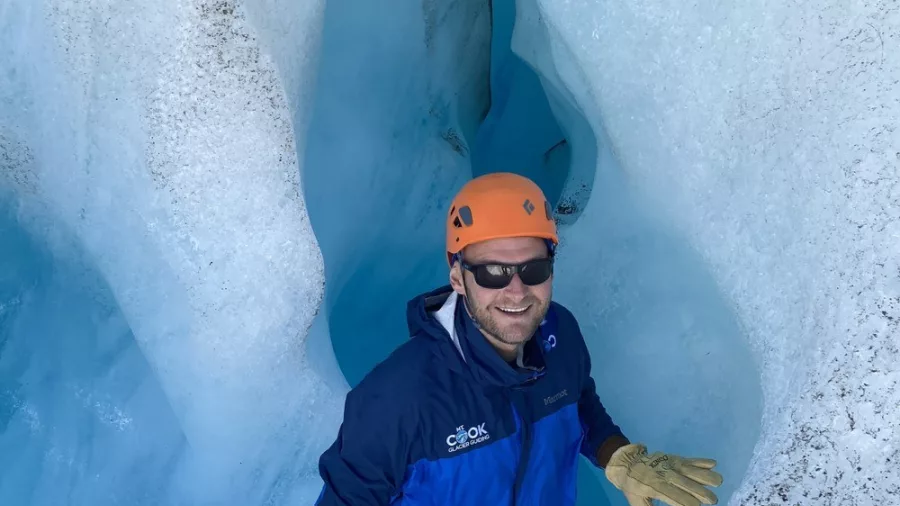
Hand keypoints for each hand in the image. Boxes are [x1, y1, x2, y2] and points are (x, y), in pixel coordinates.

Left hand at [605, 443, 722, 505]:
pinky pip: (689, 459)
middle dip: (701, 492)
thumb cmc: (632, 486)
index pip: (674, 497)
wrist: (626, 462)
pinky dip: (701, 461)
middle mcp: (666, 475)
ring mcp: (671, 465)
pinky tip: (713, 464)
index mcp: (656, 487)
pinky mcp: (675, 458)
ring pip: (691, 469)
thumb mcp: (637, 502)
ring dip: (705, 475)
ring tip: (718, 482)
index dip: (686, 503)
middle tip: (713, 500)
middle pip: (686, 484)